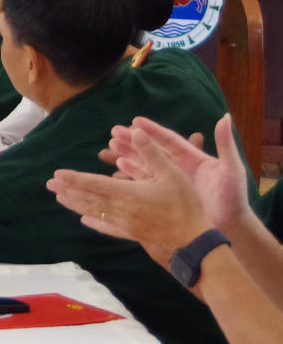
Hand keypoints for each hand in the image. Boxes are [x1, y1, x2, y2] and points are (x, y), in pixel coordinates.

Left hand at [47, 121, 215, 267]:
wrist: (194, 242)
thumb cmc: (186, 206)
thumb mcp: (172, 174)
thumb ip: (152, 153)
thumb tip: (136, 131)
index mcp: (128, 193)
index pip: (94, 184)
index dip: (75, 179)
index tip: (57, 175)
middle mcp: (121, 209)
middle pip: (89, 198)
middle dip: (68, 190)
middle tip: (48, 185)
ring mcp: (125, 223)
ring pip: (95, 212)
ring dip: (76, 204)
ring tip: (59, 198)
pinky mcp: (132, 234)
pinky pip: (108, 227)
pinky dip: (95, 223)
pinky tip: (85, 221)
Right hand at [104, 115, 253, 234]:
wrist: (231, 225)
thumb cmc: (234, 197)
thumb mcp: (232, 169)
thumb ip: (226, 144)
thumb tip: (225, 118)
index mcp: (192, 158)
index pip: (169, 140)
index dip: (152, 130)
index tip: (134, 121)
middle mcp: (179, 167)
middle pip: (151, 150)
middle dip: (132, 141)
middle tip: (113, 132)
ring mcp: (171, 182)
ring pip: (144, 165)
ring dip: (127, 156)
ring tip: (109, 148)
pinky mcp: (166, 196)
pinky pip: (144, 183)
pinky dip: (130, 175)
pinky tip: (117, 169)